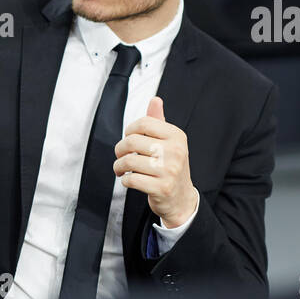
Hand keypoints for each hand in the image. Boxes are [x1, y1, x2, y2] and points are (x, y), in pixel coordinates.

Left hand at [113, 96, 197, 227]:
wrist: (181, 198)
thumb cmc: (170, 166)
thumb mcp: (169, 142)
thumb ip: (159, 122)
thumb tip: (155, 100)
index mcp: (176, 136)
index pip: (144, 123)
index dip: (129, 130)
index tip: (127, 138)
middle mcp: (175, 151)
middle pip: (131, 141)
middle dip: (119, 149)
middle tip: (120, 156)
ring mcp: (169, 170)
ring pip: (128, 161)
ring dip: (118, 166)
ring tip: (121, 169)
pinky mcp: (161, 188)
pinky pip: (131, 179)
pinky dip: (124, 180)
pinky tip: (129, 180)